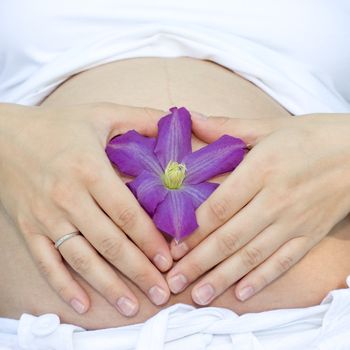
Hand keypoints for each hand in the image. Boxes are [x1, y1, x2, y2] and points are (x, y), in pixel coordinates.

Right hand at [0, 102, 172, 315]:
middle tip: (162, 292)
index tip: (169, 259)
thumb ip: (141, 118)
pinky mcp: (30, 228)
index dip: (150, 239)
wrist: (2, 136)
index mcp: (89, 170)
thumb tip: (175, 121)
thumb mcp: (102, 114)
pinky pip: (47, 262)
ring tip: (132, 306)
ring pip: (82, 259)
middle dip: (138, 270)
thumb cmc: (59, 126)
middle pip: (109, 242)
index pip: (126, 213)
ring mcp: (46, 217)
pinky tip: (83, 304)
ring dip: (108, 286)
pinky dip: (64, 285)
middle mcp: (67, 197)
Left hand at [166, 113, 349, 304]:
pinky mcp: (311, 234)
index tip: (172, 247)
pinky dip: (262, 279)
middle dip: (199, 263)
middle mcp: (276, 200)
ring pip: (253, 256)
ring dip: (223, 278)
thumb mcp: (269, 126)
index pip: (219, 207)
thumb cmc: (312, 136)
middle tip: (174, 282)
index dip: (193, 230)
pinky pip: (283, 261)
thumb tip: (190, 117)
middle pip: (230, 238)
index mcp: (262, 169)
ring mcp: (295, 221)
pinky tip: (242, 294)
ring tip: (198, 297)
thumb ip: (227, 127)